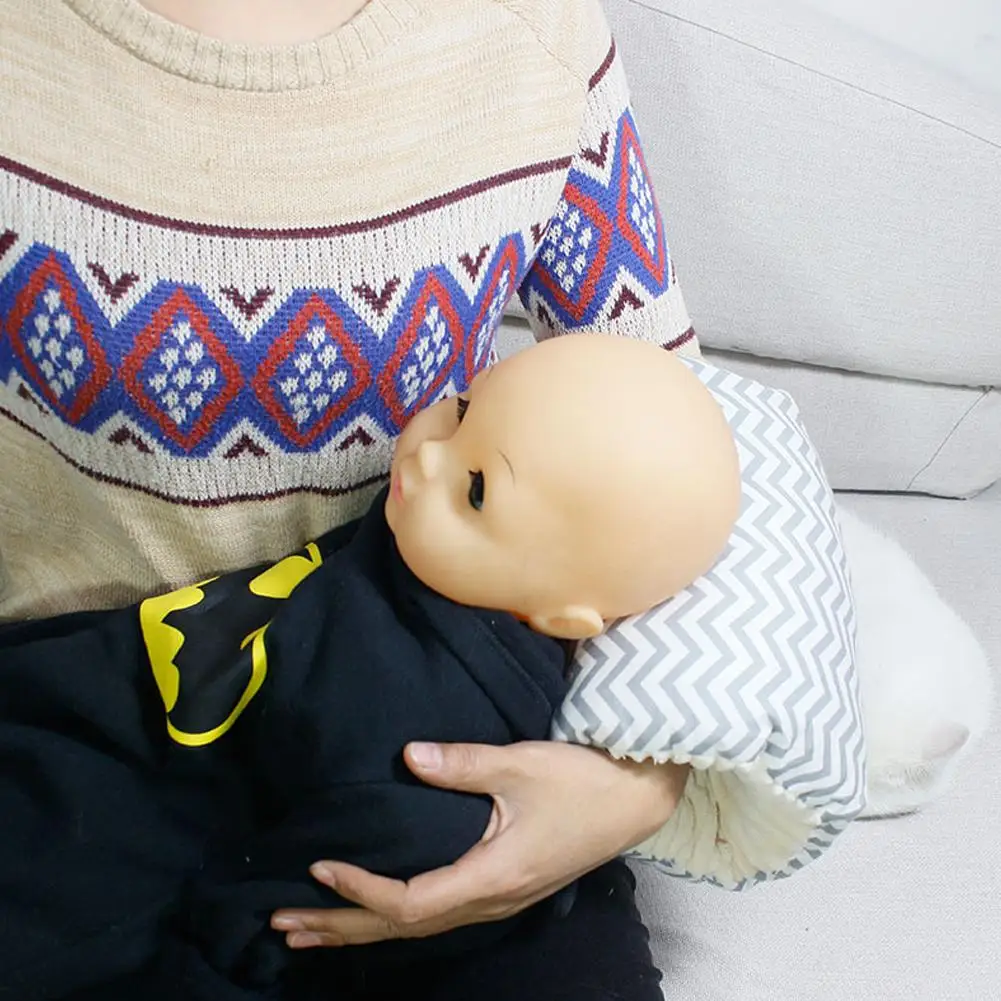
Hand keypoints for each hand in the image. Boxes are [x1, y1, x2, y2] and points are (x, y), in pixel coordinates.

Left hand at [271, 740, 688, 947]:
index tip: (319, 866)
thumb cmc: (581, 780)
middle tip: (282, 924)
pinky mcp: (503, 889)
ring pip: (417, 928)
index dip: (359, 890)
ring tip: (313, 929)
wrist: (634, 800)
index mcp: (490, 875)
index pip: (408, 901)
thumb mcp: (522, 765)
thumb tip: (407, 755)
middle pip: (402, 928)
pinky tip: (379, 913)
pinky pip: (436, 917)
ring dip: (361, 928)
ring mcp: (497, 900)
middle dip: (341, 927)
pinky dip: (394, 919)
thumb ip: (464, 764)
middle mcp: (488, 900)